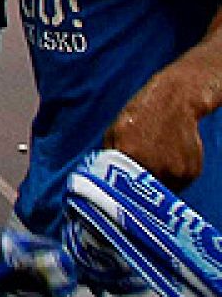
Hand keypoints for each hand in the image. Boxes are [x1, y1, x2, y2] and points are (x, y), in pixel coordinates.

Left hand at [105, 64, 211, 189]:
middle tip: (139, 180)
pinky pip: (179, 185)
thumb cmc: (138, 116)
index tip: (122, 193)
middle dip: (140, 189)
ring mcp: (175, 171)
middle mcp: (153, 165)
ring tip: (156, 163)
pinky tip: (170, 159)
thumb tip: (104, 180)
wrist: (172, 102)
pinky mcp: (191, 172)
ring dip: (158, 183)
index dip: (122, 191)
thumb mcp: (114, 131)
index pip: (122, 187)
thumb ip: (108, 157)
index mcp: (129, 154)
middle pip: (143, 192)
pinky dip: (173, 178)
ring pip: (163, 191)